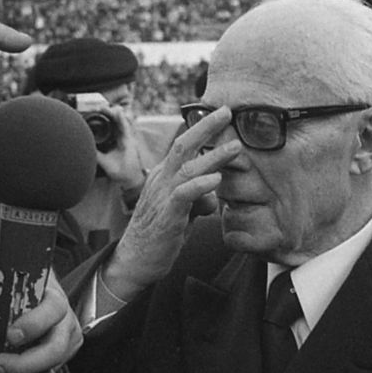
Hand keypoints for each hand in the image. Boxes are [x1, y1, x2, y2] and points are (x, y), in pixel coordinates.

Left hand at [0, 271, 82, 372]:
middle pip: (56, 347)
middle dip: (25, 362)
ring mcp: (66, 340)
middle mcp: (65, 319)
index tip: (10, 336)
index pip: (53, 310)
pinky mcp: (61, 357)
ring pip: (52, 366)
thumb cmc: (12, 289)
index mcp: (53, 296)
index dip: (34, 325)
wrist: (21, 294)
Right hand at [102, 105, 239, 300]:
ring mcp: (162, 197)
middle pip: (182, 145)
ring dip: (214, 156)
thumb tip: (214, 194)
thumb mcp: (183, 211)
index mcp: (164, 176)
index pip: (183, 145)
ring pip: (188, 168)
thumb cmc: (160, 234)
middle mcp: (161, 180)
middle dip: (205, 127)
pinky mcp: (167, 216)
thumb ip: (197, 198)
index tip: (221, 114)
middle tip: (227, 111)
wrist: (135, 261)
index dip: (202, 128)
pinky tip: (216, 180)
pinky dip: (200, 185)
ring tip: (236, 147)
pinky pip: (183, 195)